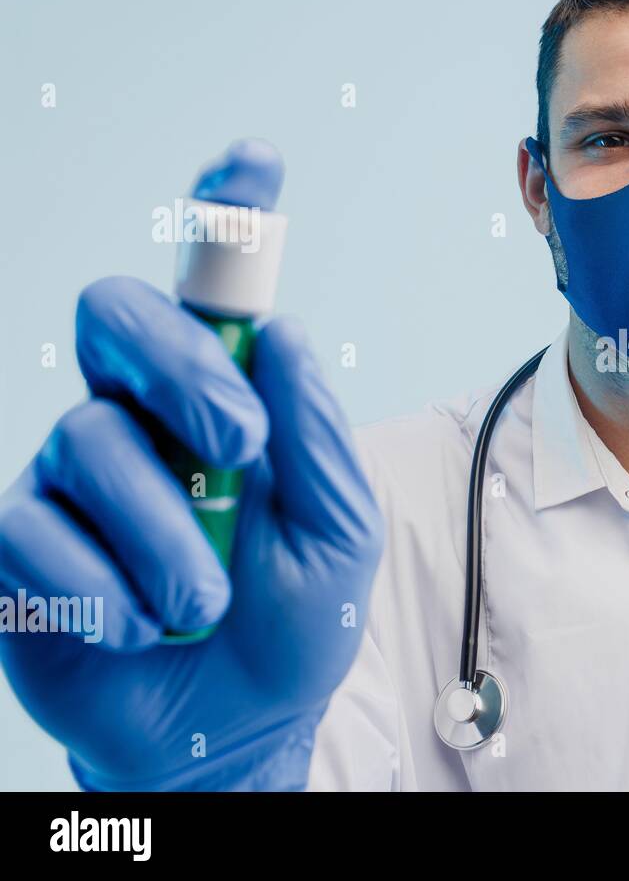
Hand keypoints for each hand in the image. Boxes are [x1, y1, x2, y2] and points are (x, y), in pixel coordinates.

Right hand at [0, 140, 383, 789]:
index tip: (255, 159)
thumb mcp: (337, 535)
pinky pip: (32, 529)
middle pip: (116, 313)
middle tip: (240, 442)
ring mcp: (71, 475)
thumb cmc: (292, 625)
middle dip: (183, 367)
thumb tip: (286, 334)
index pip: (212, 292)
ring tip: (200, 600)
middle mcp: (138, 416)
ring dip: (165, 534)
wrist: (235, 730)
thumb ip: (316, 440)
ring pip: (89, 440)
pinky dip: (102, 586)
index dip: (225, 217)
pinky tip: (134, 623)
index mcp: (223, 401)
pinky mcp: (17, 543)